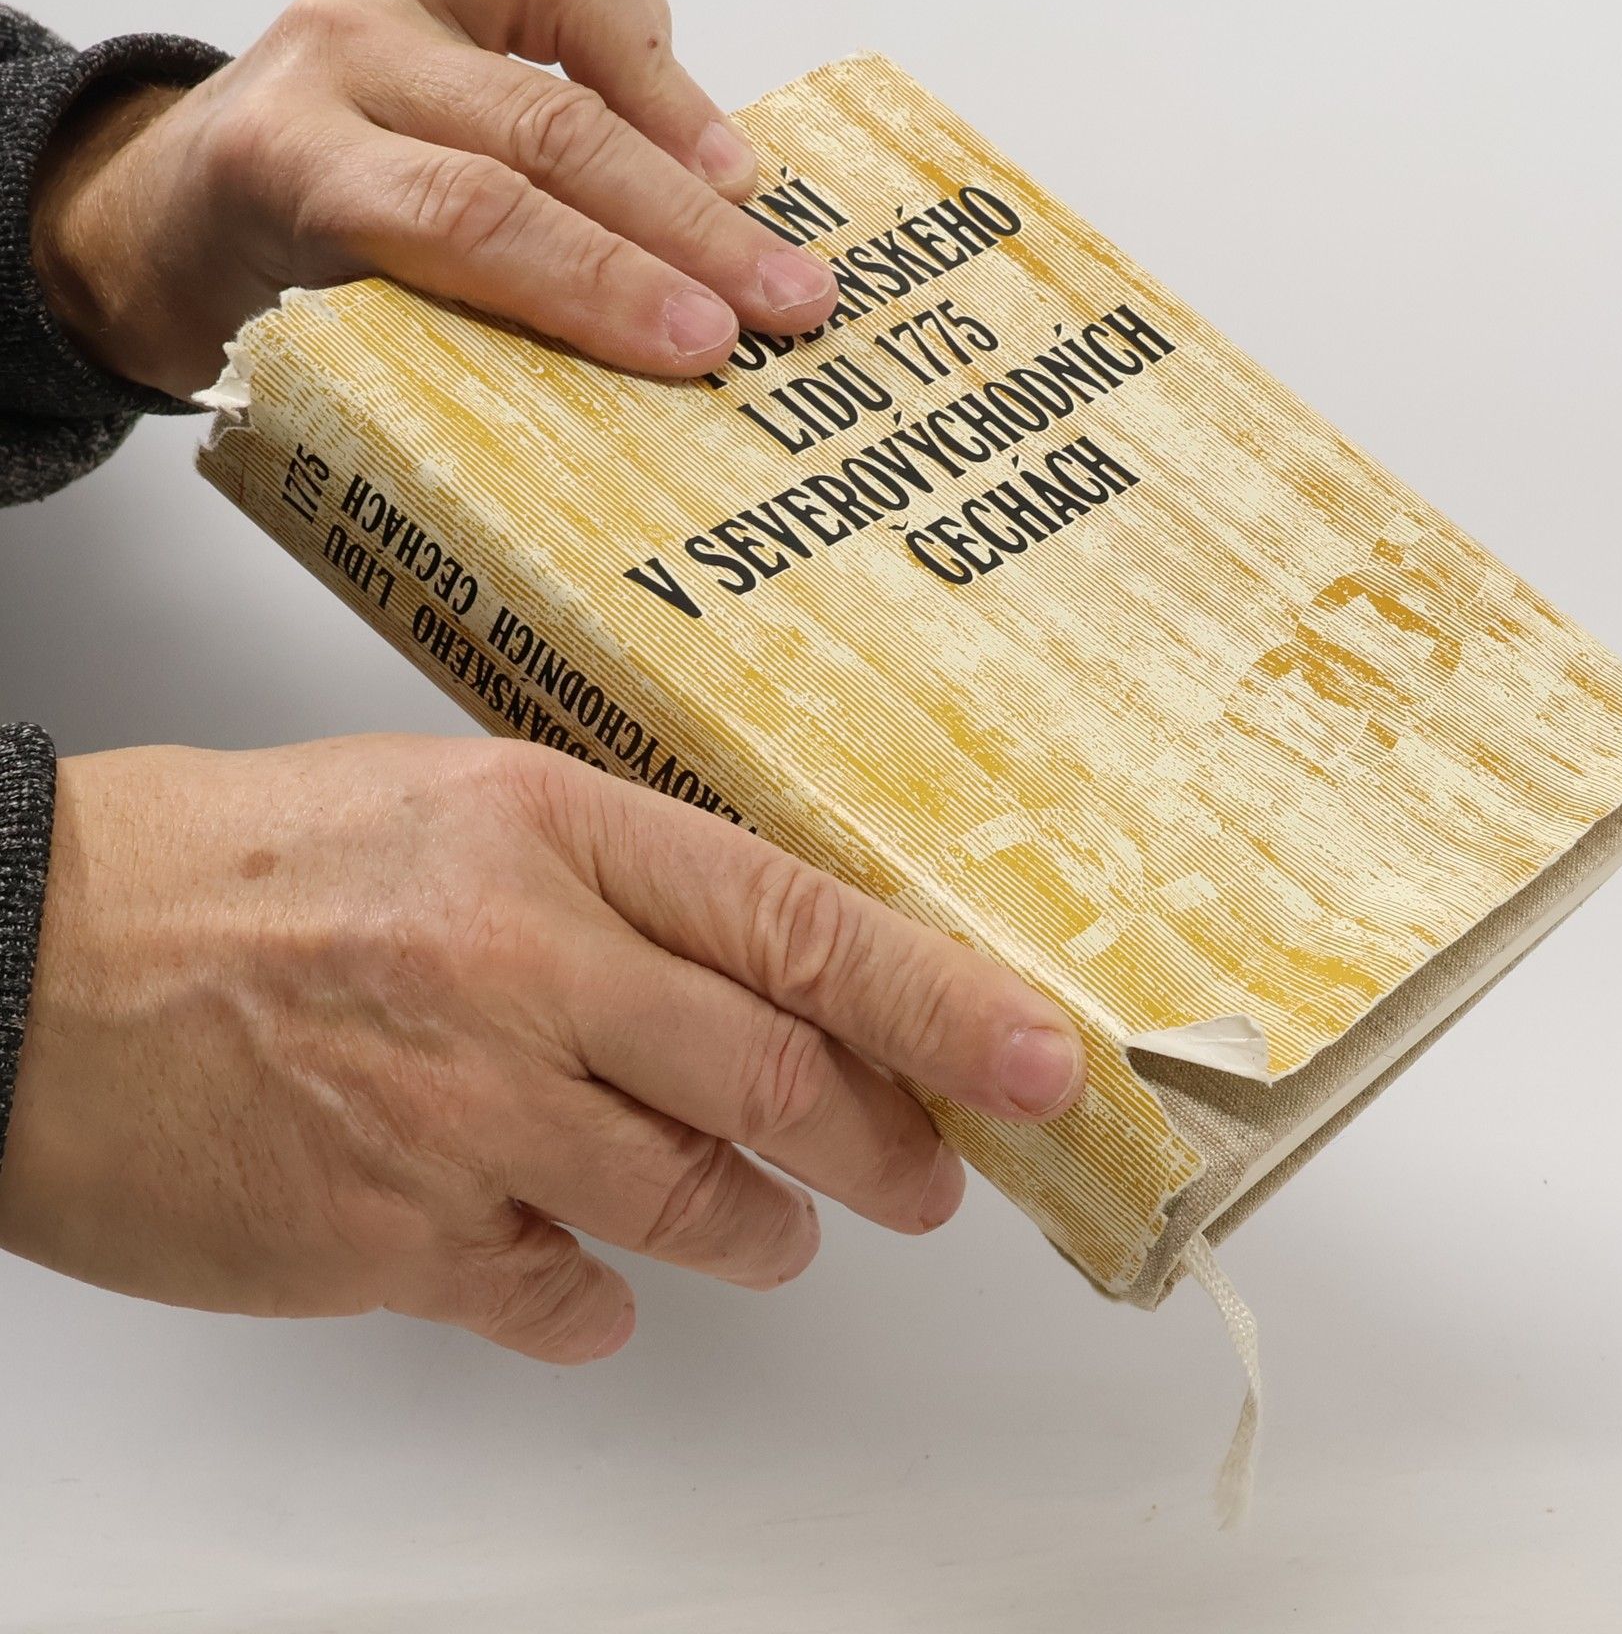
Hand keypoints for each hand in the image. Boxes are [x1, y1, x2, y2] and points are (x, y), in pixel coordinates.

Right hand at [0, 737, 1084, 1362]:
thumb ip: (616, 888)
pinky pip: (556, 1290)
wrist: (28, 953)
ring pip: (690, 1197)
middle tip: (928, 1175)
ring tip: (778, 1233)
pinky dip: (597, 1294)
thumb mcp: (457, 811)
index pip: (799, 922)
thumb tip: (760, 980)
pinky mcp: (388, 1231)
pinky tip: (594, 1280)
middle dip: (885, 1145)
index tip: (1037, 1058)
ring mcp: (459, 1107)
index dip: (937, 1001)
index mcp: (553, 832)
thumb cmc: (242, 863)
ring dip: (760, 1229)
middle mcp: (524, 965)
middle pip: (774, 1079)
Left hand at [30, 0, 838, 397]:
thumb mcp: (332, 343)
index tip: (702, 343)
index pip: (470, 215)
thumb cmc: (273, 293)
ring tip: (764, 218)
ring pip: (572, 27)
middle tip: (787, 301)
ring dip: (692, 137)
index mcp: (287, 164)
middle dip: (686, 227)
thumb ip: (456, 349)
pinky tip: (700, 139)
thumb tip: (632, 412)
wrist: (189, 200)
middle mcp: (333, 52)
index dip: (600, 281)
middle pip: (544, 129)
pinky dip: (653, 52)